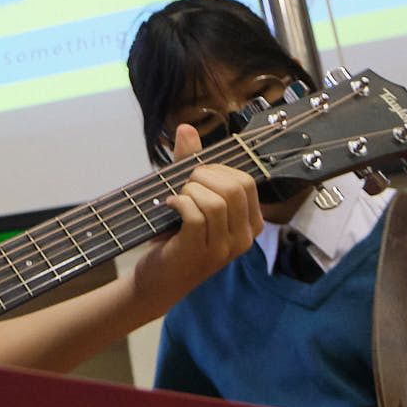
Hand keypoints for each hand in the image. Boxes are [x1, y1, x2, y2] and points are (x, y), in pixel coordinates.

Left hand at [128, 123, 262, 313]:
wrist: (157, 279)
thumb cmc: (174, 236)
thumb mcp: (187, 197)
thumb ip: (190, 164)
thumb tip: (187, 127)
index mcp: (249, 223)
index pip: (245, 181)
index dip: (216, 170)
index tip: (194, 177)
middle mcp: (243, 237)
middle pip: (234, 187)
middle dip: (202, 176)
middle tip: (183, 186)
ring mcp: (224, 248)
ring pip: (216, 200)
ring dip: (189, 191)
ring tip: (176, 199)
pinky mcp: (200, 252)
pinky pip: (196, 215)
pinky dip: (179, 203)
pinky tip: (169, 206)